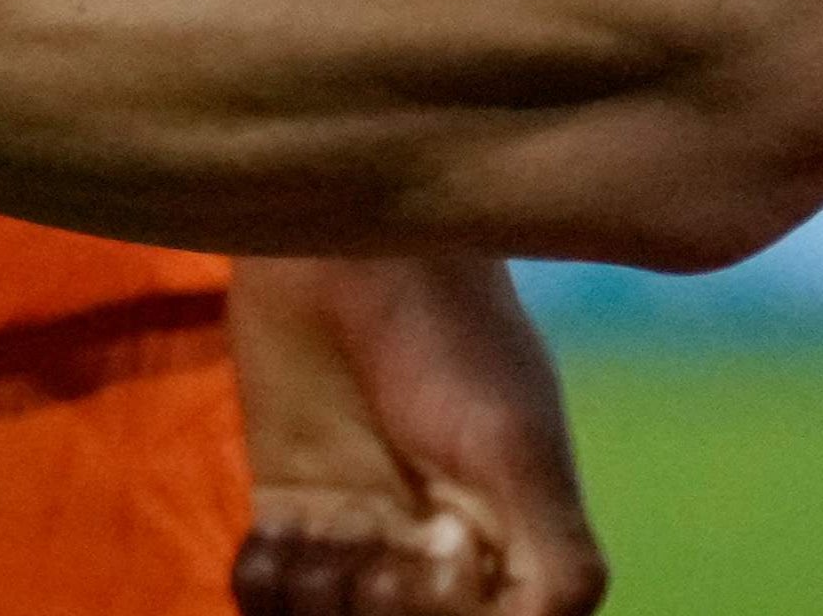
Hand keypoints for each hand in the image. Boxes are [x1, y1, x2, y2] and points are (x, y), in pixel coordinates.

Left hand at [230, 251, 602, 615]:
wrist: (345, 243)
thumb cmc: (451, 333)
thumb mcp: (518, 446)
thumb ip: (557, 561)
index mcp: (504, 553)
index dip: (449, 610)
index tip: (443, 542)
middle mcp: (430, 555)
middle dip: (384, 611)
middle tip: (378, 539)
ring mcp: (356, 532)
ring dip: (319, 602)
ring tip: (330, 532)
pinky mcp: (286, 503)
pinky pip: (265, 593)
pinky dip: (266, 586)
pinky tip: (281, 534)